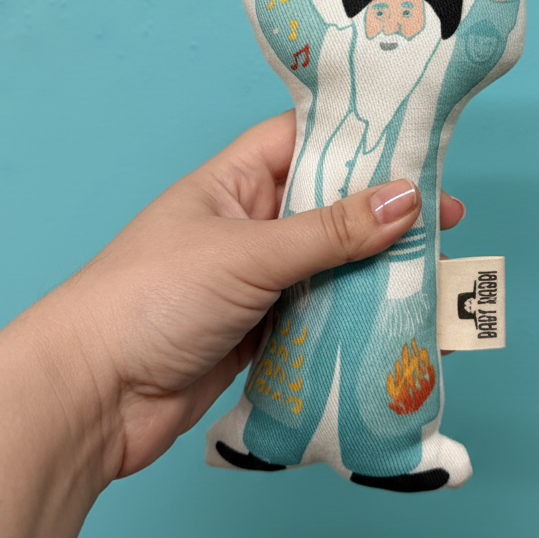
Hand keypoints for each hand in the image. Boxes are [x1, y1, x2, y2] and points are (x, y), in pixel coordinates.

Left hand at [57, 110, 465, 479]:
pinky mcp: (260, 334)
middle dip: (382, 214)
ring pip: (329, 267)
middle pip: (328, 208)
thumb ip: (330, 231)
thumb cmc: (151, 299)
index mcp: (233, 182)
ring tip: (434, 272)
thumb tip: (406, 200)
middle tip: (447, 219)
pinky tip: (396, 321)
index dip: (358, 139)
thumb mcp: (249, 253)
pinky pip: (319, 317)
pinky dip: (354, 319)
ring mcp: (254, 283)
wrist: (91, 398)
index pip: (304, 141)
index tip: (418, 145)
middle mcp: (247, 226)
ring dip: (375, 272)